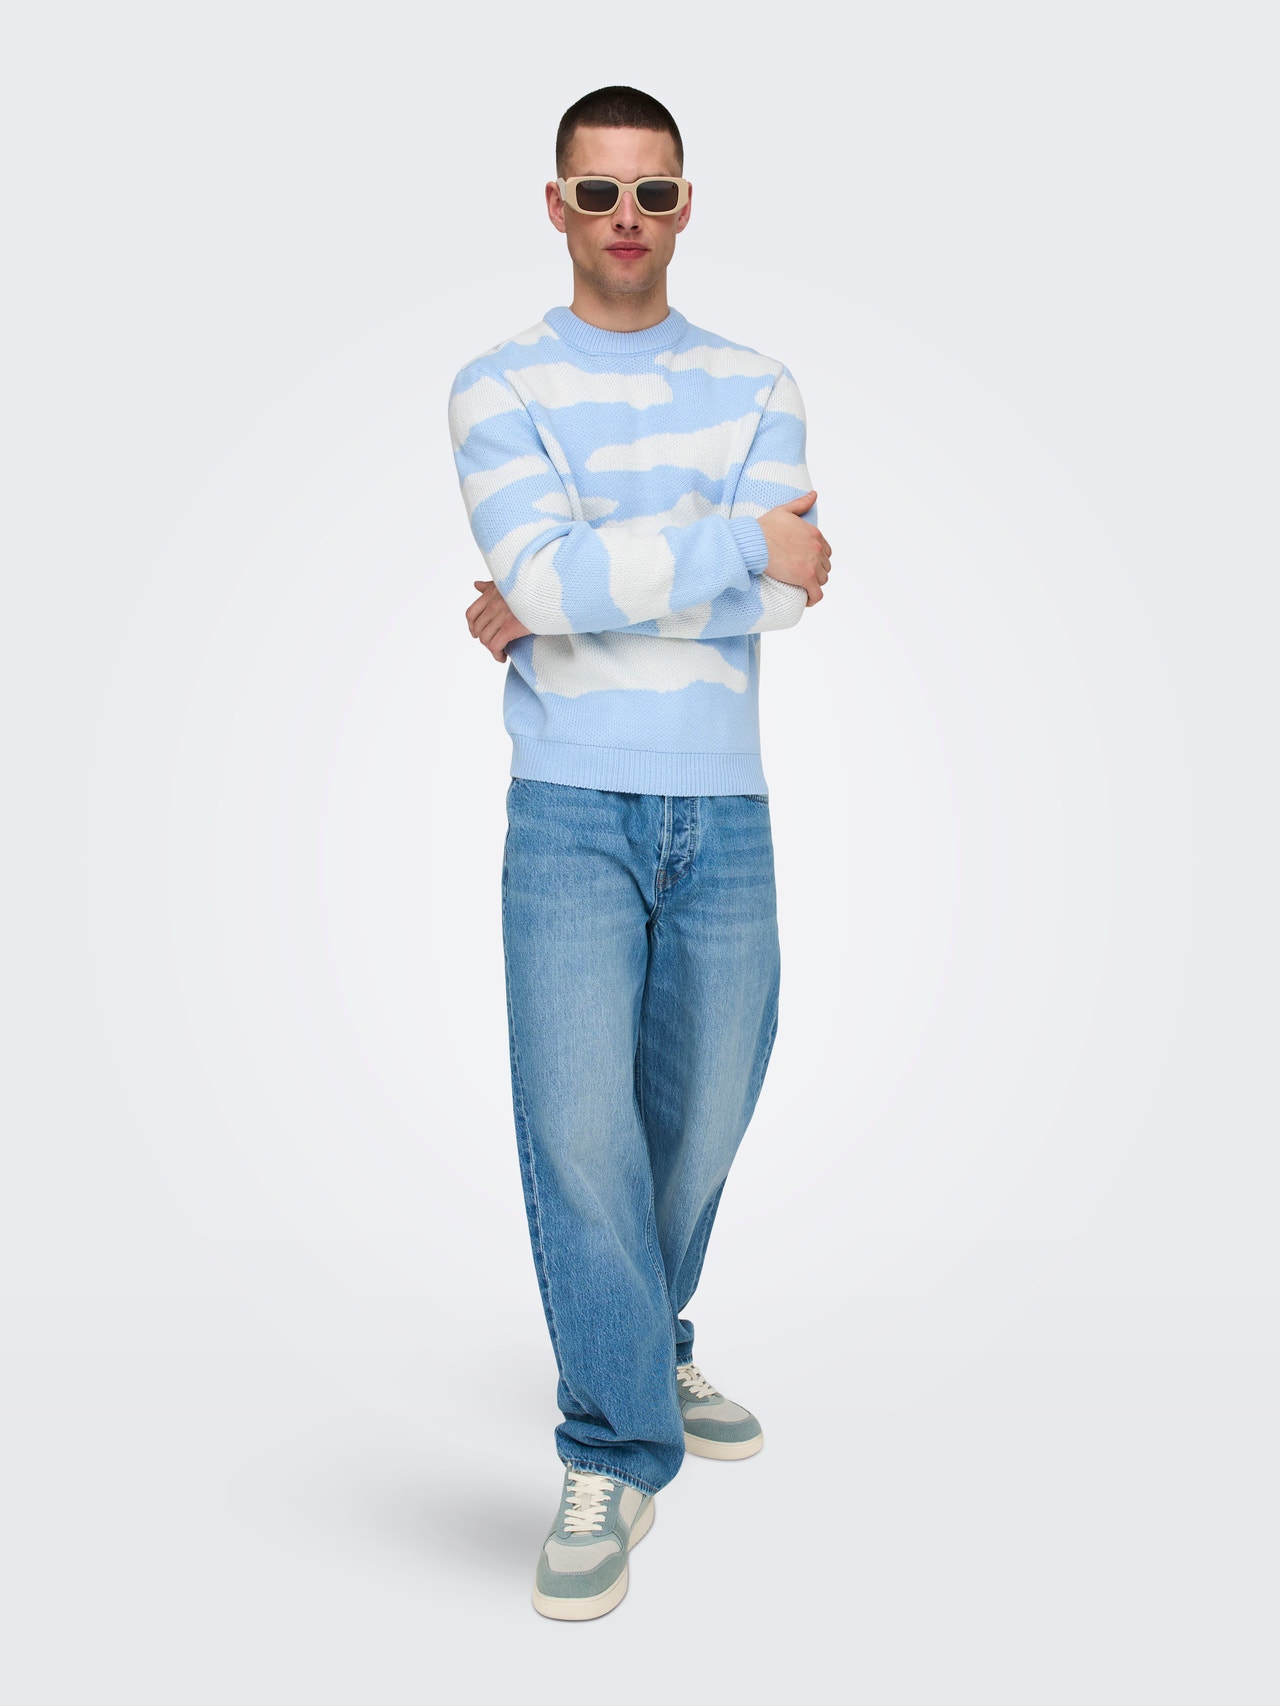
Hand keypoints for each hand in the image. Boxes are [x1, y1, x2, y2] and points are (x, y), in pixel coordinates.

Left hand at [466, 579, 532, 660]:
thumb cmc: (533, 588)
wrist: (552, 593)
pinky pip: (495, 646)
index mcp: (492, 593)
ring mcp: (501, 616)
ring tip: (501, 652)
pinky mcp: (511, 627)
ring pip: (485, 639)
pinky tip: (504, 656)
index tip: (479, 633)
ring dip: (492, 649)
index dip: (472, 627)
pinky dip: (497, 654)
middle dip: (484, 639)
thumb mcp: (509, 582)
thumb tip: (476, 585)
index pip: (470, 614)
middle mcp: (494, 604)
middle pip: (478, 629)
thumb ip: (490, 586)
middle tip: (495, 644)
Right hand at [757, 491, 831, 605]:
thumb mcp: (784, 510)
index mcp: (814, 534)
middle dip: (816, 571)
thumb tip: (814, 495)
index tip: (806, 563)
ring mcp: (813, 564)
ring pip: (822, 579)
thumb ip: (801, 503)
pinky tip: (807, 600)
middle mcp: (817, 548)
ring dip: (814, 584)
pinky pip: (817, 594)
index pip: (825, 551)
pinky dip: (814, 598)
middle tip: (801, 576)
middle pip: (825, 566)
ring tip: (802, 587)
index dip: (817, 558)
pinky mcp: (806, 578)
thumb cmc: (765, 527)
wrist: (756, 543)